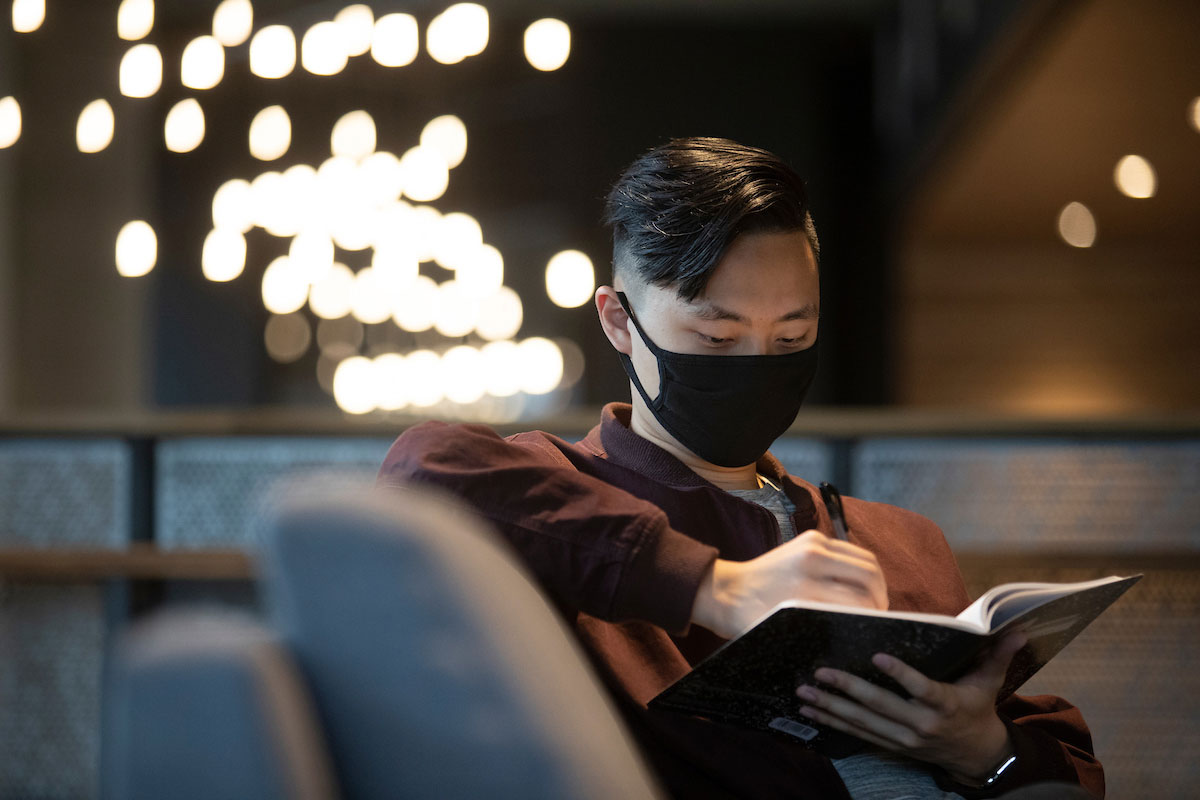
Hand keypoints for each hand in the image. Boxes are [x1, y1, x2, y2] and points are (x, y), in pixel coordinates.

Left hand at [691, 530, 886, 638]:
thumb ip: (824, 627)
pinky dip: (860, 568)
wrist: (727, 591)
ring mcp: (812, 544)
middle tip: (880, 614)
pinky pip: (850, 551)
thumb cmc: (755, 618)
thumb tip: (862, 627)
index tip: (877, 627)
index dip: (873, 616)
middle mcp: (811, 561)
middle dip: (881, 597)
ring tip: (872, 600)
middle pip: (870, 576)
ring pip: (866, 560)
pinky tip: (856, 585)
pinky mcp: (811, 537)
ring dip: (875, 581)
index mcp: (805, 589)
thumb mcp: (789, 631)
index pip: (860, 601)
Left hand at [795, 632, 1027, 782]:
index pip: (921, 688)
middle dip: (848, 690)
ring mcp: (904, 738)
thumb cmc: (978, 709)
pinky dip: (834, 723)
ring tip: (804, 692)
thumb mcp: (989, 683)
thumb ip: (997, 654)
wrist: (976, 755)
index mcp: (945, 704)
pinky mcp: (891, 746)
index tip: (877, 655)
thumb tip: (1018, 628)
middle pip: (881, 706)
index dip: (900, 674)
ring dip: (831, 708)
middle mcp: (922, 724)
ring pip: (862, 723)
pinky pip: (859, 735)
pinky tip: (811, 711)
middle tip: (820, 673)